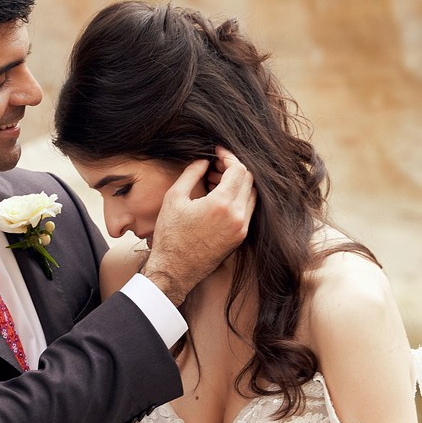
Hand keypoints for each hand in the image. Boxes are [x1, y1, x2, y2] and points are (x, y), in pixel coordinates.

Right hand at [144, 147, 254, 305]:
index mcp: (222, 205)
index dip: (228, 156)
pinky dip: (238, 198)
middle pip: (249, 180)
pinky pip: (247, 210)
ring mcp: (241, 229)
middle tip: (215, 164)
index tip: (217, 151)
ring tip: (215, 179)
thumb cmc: (170, 236)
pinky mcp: (240, 238)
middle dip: (234, 167)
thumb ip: (191, 173)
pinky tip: (218, 196)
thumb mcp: (174, 198)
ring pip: (251, 195)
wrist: (174, 271)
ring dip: (237, 183)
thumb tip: (203, 160)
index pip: (238, 170)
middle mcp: (238, 217)